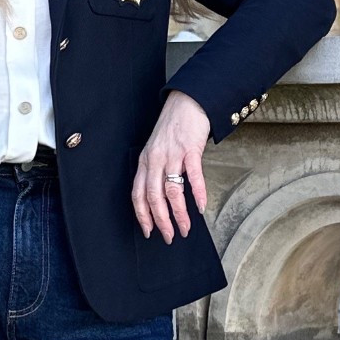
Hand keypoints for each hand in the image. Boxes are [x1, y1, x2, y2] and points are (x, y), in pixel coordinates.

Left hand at [133, 92, 211, 244]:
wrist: (188, 102)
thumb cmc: (173, 127)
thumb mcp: (157, 148)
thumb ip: (157, 170)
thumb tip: (161, 196)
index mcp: (145, 161)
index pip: (138, 194)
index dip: (142, 215)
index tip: (149, 231)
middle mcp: (155, 159)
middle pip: (153, 197)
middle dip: (160, 221)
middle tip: (169, 237)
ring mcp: (172, 154)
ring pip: (171, 191)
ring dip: (179, 214)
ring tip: (186, 228)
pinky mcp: (190, 149)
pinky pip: (193, 177)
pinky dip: (197, 194)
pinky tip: (201, 207)